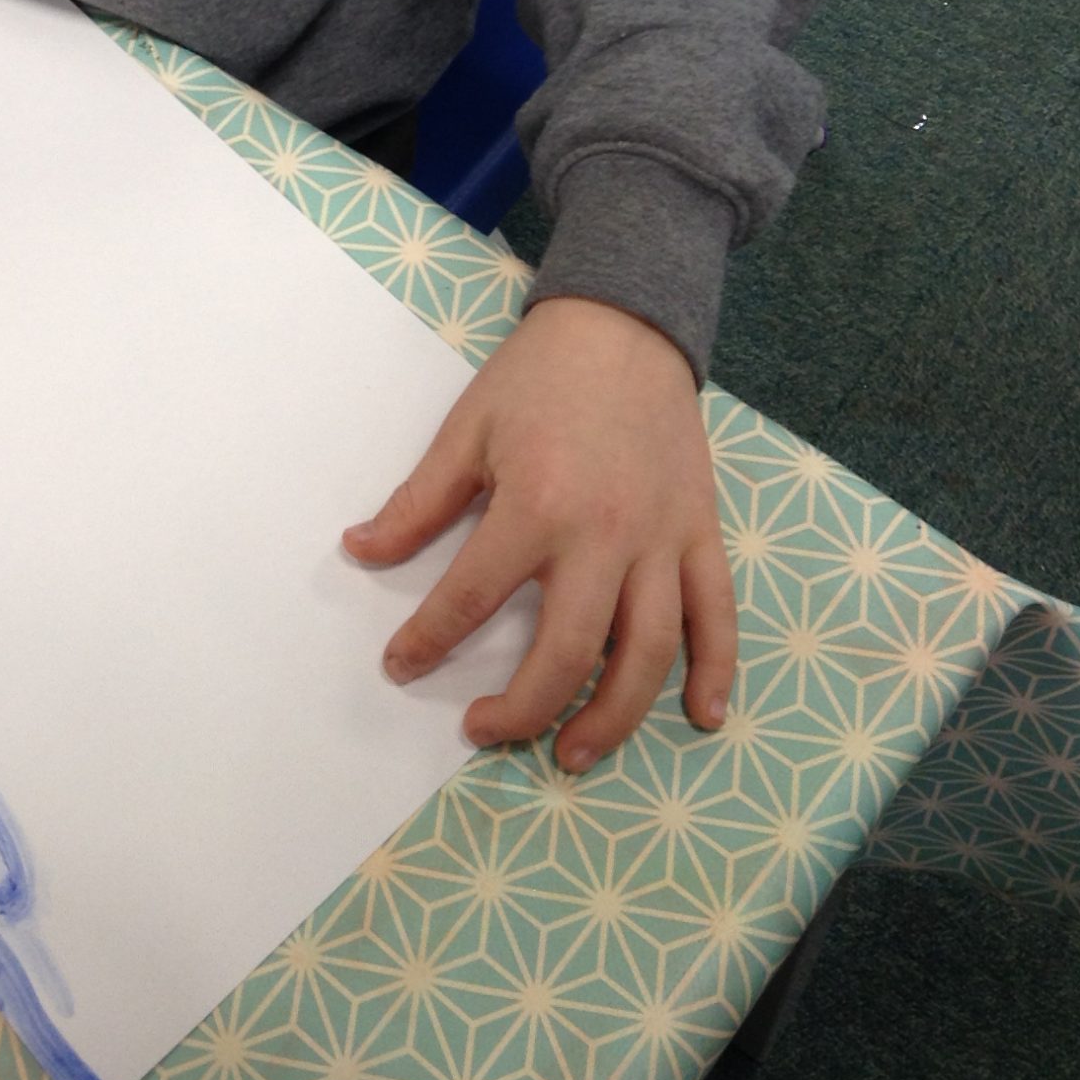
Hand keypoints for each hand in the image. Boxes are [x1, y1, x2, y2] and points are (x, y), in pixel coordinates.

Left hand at [344, 296, 735, 769]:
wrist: (625, 326)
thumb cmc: (539, 378)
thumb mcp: (467, 432)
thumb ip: (418, 503)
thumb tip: (360, 551)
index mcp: (537, 506)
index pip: (474, 597)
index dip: (429, 641)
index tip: (401, 666)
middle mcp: (604, 536)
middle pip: (569, 653)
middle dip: (523, 709)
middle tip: (485, 732)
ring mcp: (661, 539)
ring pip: (649, 653)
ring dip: (614, 716)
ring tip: (576, 752)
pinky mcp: (701, 533)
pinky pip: (719, 615)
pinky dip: (715, 671)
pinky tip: (701, 715)